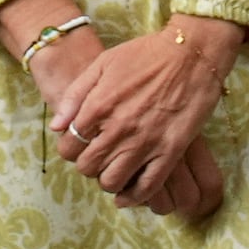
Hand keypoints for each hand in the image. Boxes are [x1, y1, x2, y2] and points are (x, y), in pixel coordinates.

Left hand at [45, 17, 242, 210]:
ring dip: (109, 181)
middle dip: (89, 165)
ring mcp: (145, 143)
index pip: (69, 147)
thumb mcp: (102, 64)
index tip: (81, 145)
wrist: (191, 52)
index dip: (71, 149)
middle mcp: (117, 129)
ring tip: (114, 171)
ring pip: (113, 182)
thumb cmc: (145, 54)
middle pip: (88, 168)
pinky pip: (147, 187)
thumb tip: (57, 126)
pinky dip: (135, 197)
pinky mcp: (170, 151)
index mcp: (97, 107)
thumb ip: (75, 96)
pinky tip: (129, 195)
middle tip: (99, 157)